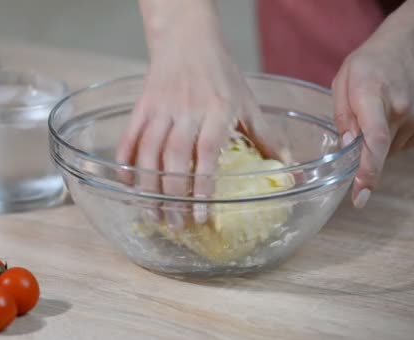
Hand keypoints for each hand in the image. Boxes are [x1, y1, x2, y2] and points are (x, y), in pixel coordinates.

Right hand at [117, 0, 283, 227]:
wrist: (187, 41)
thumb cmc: (221, 74)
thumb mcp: (248, 102)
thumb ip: (266, 136)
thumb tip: (288, 170)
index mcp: (217, 109)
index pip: (207, 152)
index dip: (202, 185)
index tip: (201, 214)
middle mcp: (187, 110)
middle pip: (174, 157)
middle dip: (172, 194)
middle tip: (175, 223)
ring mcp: (161, 108)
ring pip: (148, 151)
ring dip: (148, 185)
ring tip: (152, 213)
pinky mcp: (142, 106)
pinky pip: (130, 137)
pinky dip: (125, 161)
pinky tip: (128, 183)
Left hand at [332, 1, 413, 207]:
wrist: (408, 44)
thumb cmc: (369, 63)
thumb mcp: (343, 81)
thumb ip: (343, 116)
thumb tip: (347, 147)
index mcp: (374, 96)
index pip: (374, 140)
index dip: (367, 170)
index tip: (360, 195)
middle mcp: (402, 110)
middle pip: (379, 151)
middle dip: (364, 164)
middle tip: (356, 172)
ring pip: (389, 150)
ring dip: (375, 146)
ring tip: (371, 116)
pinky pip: (400, 144)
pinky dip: (388, 140)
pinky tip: (386, 118)